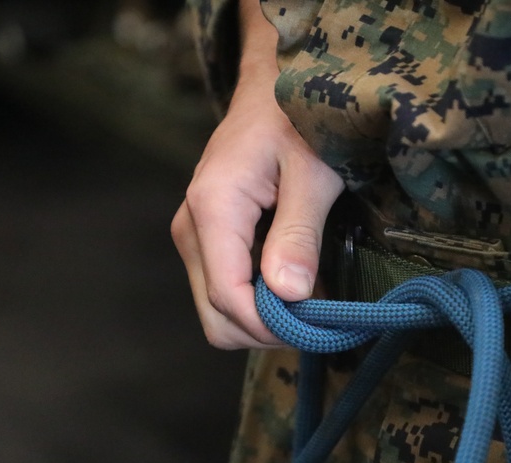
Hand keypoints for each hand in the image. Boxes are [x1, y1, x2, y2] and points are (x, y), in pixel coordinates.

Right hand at [171, 6, 343, 348]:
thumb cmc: (299, 117)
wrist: (274, 85)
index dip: (271, 326)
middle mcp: (191, 228)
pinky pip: (226, 291)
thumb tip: (289, 295)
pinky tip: (296, 282)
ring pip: (218, 311)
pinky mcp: (207, 240)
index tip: (318, 327)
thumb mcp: (313, 171)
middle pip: (215, 317)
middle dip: (266, 329)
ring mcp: (195, 236)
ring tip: (312, 297)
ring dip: (265, 318)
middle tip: (319, 317)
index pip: (228, 298)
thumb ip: (298, 233)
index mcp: (213, 209)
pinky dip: (261, 301)